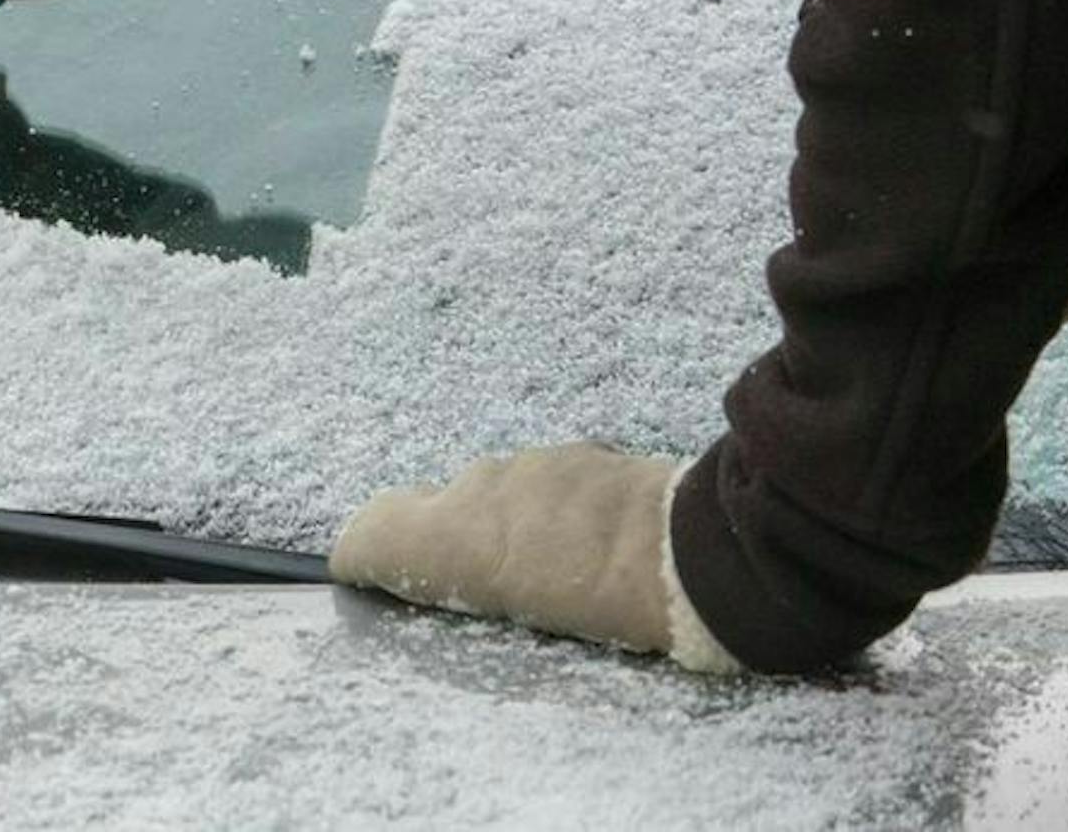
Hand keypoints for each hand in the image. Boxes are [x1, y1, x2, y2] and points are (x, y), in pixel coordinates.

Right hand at [328, 443, 741, 672]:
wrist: (700, 558)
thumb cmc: (608, 606)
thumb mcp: (520, 612)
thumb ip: (459, 577)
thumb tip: (397, 557)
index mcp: (457, 538)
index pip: (377, 530)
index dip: (367, 551)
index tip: (367, 572)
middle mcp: (481, 488)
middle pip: (441, 511)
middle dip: (453, 543)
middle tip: (487, 589)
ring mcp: (534, 467)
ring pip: (497, 494)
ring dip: (509, 525)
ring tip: (550, 571)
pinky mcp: (581, 456)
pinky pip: (545, 484)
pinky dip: (550, 511)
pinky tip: (588, 544)